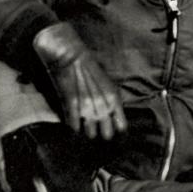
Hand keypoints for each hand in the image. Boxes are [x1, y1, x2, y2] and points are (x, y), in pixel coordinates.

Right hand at [32, 22, 126, 139]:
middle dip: (102, 133)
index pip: (122, 127)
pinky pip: (74, 129)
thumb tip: (113, 118)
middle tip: (97, 128)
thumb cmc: (90, 67)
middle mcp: (103, 106)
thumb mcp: (108, 84)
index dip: (117, 132)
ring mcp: (87, 108)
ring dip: (87, 132)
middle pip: (107, 135)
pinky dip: (73, 129)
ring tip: (84, 126)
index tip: (112, 130)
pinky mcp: (71, 108)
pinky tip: (73, 125)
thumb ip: (112, 102)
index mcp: (114, 99)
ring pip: (90, 135)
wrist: (70, 56)